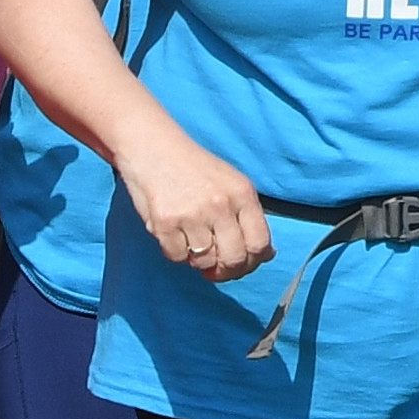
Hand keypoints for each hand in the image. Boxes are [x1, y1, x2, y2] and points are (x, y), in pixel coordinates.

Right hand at [127, 126, 273, 286]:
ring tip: (192, 241)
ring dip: (199, 260)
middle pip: (235, 259)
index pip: (260, 243)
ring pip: (204, 261)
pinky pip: (177, 257)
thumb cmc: (193, 168)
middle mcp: (221, 205)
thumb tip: (266, 254)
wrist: (153, 147)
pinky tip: (174, 235)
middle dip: (227, 271)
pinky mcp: (165, 223)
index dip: (253, 262)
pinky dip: (176, 253)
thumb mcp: (231, 183)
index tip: (242, 266)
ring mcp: (192, 215)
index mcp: (243, 194)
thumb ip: (248, 216)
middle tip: (216, 269)